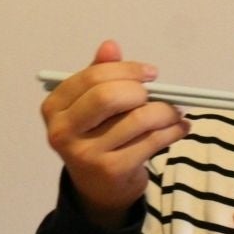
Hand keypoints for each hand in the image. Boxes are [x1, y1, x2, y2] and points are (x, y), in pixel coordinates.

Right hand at [40, 39, 189, 227]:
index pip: (91, 77)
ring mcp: (86, 154)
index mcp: (53, 108)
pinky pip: (151, 141)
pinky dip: (172, 131)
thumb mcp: (91, 106)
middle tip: (157, 94)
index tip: (150, 74)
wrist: (97, 188)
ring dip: (165, 111)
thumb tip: (110, 46)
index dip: (126, 70)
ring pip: (137, 119)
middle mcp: (62, 132)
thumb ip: (99, 75)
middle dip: (140, 91)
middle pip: (108, 96)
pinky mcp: (111, 170)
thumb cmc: (96, 136)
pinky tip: (179, 128)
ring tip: (174, 112)